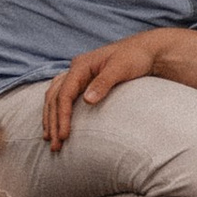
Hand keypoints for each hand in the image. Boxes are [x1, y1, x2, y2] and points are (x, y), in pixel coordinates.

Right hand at [42, 30, 172, 150]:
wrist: (146, 50)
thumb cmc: (135, 57)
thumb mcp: (121, 68)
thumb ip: (104, 83)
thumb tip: (86, 100)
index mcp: (81, 65)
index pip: (64, 93)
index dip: (62, 116)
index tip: (64, 135)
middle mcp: (76, 69)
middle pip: (55, 97)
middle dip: (52, 122)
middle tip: (55, 145)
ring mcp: (78, 75)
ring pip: (55, 97)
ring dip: (50, 118)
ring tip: (50, 139)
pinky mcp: (84, 82)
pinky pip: (63, 97)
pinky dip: (56, 111)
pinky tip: (55, 124)